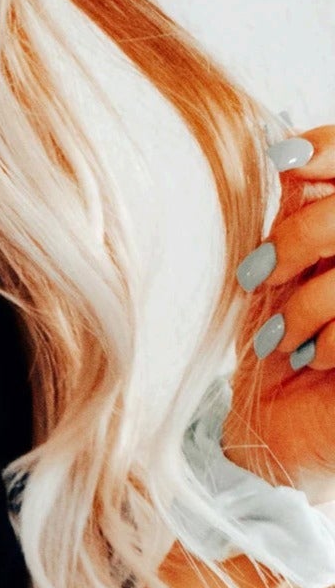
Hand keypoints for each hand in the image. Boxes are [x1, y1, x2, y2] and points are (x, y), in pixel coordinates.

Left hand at [225, 124, 334, 506]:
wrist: (280, 437)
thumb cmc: (281, 353)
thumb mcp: (275, 278)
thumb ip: (289, 218)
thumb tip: (279, 151)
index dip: (327, 150)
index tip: (282, 159)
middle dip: (301, 238)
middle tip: (260, 275)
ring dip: (310, 302)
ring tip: (285, 338)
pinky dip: (331, 340)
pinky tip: (317, 361)